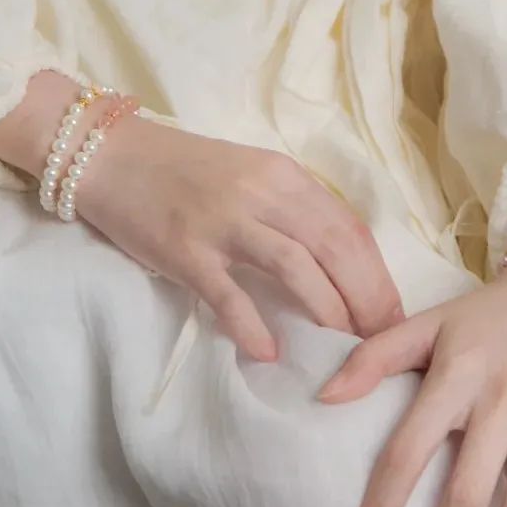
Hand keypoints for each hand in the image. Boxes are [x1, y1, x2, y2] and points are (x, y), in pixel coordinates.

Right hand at [0, 72, 403, 362]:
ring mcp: (223, 220)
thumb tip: (336, 267)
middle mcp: (262, 192)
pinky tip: (269, 353)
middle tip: (384, 345)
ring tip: (344, 349)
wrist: (111, 153)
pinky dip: (252, 325)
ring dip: (328, 311)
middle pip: (333, 248)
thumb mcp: (251, 177)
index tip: (395, 317)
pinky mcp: (184, 248)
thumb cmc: (183, 171)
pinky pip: (227, 292)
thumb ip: (291, 211)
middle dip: (367, 301)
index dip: (379, 276)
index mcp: (285, 175)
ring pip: (295, 266)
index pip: (349, 228)